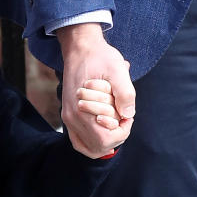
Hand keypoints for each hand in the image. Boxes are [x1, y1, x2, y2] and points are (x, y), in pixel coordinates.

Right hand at [58, 24, 134, 157]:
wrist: (81, 48)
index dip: (122, 131)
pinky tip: (105, 129)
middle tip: (122, 117)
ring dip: (105, 139)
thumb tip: (128, 115)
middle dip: (115, 135)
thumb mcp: (118, 70)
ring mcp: (68, 118)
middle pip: (98, 147)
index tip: (126, 114)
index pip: (105, 140)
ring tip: (115, 122)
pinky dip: (94, 141)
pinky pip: (80, 141)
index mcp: (81, 109)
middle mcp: (71, 118)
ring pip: (89, 147)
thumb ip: (125, 93)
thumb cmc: (100, 58)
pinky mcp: (68, 116)